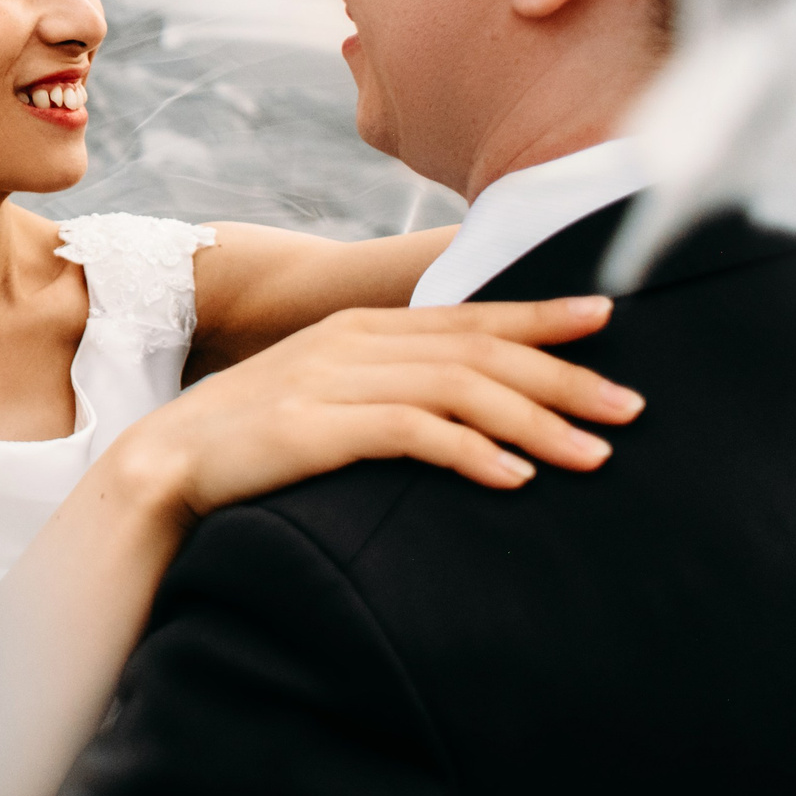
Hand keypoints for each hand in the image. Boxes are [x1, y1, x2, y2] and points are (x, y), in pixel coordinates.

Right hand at [117, 297, 635, 519]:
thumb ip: (389, 392)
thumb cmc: (252, 447)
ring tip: (594, 454)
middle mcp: (353, 344)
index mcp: (359, 330)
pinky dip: (469, 452)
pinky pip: (411, 433)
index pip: (467, 317)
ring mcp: (332, 381)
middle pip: (478, 350)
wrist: (163, 469)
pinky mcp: (314, 427)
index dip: (540, 317)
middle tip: (631, 406)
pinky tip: (514, 478)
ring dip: (535, 421)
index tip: (608, 320)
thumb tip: (468, 412)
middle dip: (562, 375)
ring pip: (459, 388)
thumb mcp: (326, 400)